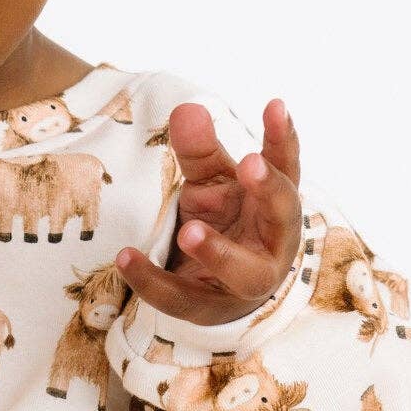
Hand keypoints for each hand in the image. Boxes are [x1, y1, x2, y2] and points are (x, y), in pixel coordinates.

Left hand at [114, 97, 302, 326]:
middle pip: (282, 216)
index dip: (282, 137)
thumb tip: (187, 109)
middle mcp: (272, 242)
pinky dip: (151, 280)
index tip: (274, 105)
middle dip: (268, 190)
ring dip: (218, 251)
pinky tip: (124, 257)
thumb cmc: (224, 222)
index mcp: (275, 203)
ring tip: (189, 232)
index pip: (286, 166)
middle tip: (250, 163)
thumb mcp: (211, 183)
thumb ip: (199, 151)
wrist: (216, 288)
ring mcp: (245, 280)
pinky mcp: (207, 306)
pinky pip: (181, 297)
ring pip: (243, 272)